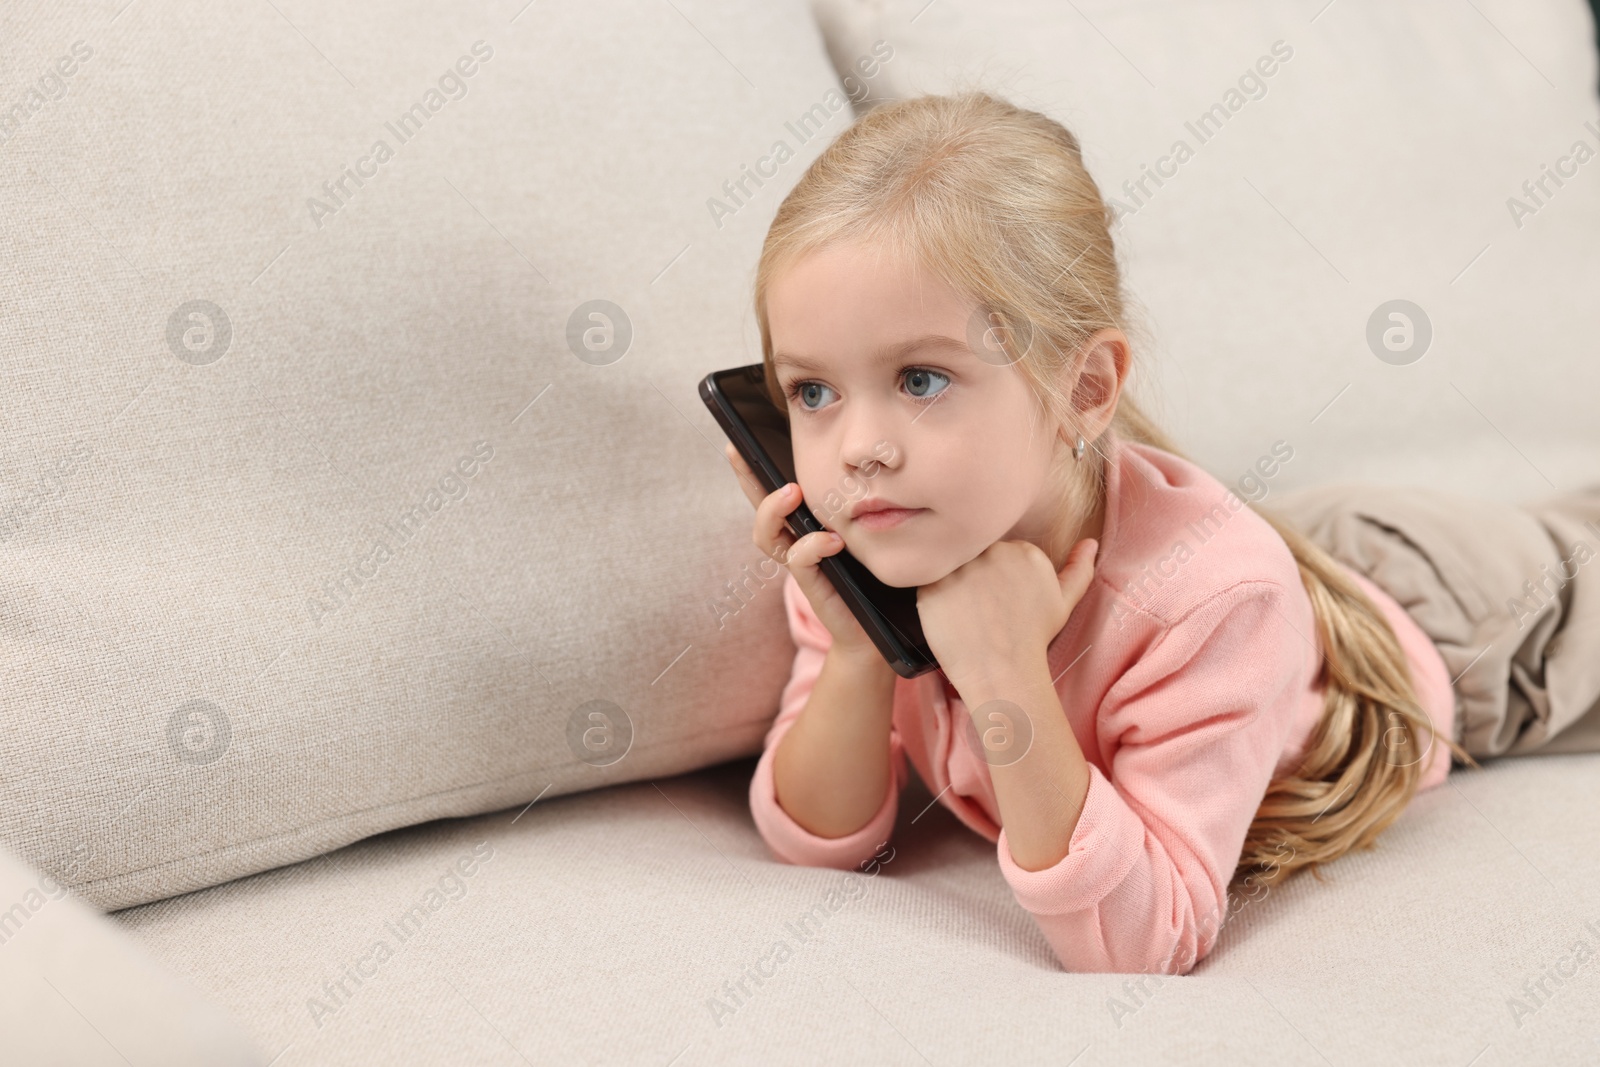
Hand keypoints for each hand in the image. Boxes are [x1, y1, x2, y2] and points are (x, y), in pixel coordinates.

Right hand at [724, 442, 877, 657]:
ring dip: (773, 511)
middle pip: (759, 511)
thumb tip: (859, 459)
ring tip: (792, 492)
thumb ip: (853, 506)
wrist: (876, 631)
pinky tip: (833, 540)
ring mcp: (802, 567)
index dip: (750, 472)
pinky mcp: (814, 587)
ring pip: (767, 537)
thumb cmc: (870, 580)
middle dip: (747, 480)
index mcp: (803, 529)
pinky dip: (812, 546)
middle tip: (743, 455)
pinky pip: (800, 561)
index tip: (735, 445)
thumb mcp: (864, 532)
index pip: (771, 495)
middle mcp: (795, 545)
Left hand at [916, 537, 1098, 695]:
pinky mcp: (932, 588)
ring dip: (951, 581)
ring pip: (948, 563)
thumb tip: (1091, 543)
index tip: (995, 594)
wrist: (1003, 674)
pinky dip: (932, 597)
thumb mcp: (1064, 602)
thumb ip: (1079, 569)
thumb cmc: (1033, 639)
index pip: (995, 545)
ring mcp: (961, 569)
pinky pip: (924, 581)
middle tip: (977, 604)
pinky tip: (946, 616)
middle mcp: (993, 553)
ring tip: (962, 611)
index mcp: (1024, 550)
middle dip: (972, 571)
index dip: (992, 570)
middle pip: (972, 549)